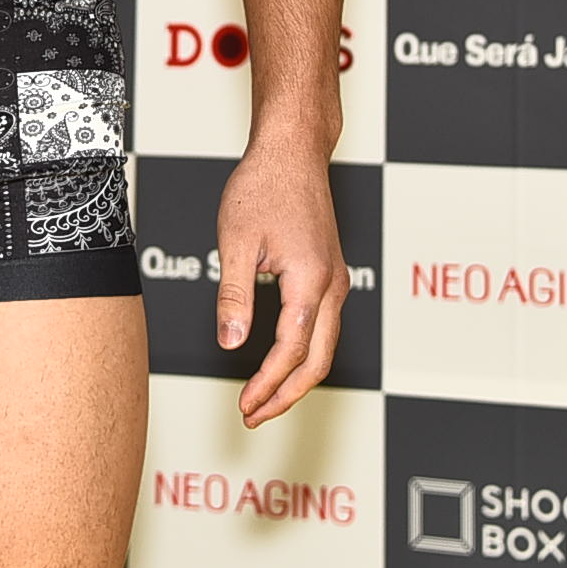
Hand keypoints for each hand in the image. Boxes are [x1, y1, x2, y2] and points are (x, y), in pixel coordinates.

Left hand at [215, 143, 347, 426]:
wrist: (293, 152)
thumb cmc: (264, 185)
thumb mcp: (237, 241)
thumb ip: (234, 296)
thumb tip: (230, 343)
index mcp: (311, 280)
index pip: (291, 351)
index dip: (267, 385)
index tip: (245, 405)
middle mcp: (332, 285)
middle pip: (318, 361)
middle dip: (286, 395)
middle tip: (254, 415)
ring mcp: (335, 280)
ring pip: (324, 347)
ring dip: (295, 378)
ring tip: (262, 398)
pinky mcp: (329, 274)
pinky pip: (322, 327)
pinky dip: (303, 354)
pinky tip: (277, 361)